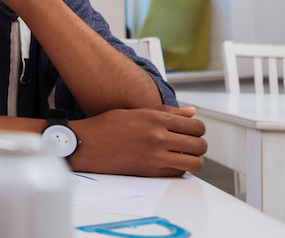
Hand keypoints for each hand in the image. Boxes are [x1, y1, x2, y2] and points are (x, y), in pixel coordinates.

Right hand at [69, 105, 206, 176]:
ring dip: (193, 160)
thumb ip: (167, 112)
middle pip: (199, 145)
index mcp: (155, 118)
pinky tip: (170, 163)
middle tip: (191, 146)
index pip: (196, 126)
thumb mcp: (136, 112)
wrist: (85, 144)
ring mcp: (155, 155)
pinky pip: (178, 173)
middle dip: (199, 146)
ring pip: (194, 163)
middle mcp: (158, 136)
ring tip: (184, 157)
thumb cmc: (106, 126)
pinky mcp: (150, 170)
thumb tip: (192, 112)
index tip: (193, 132)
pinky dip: (179, 169)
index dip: (199, 130)